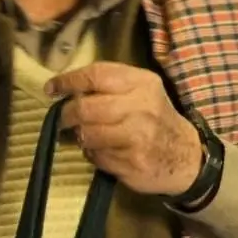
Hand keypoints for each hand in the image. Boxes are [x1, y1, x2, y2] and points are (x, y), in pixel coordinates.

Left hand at [46, 63, 203, 196]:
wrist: (185, 157)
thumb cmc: (156, 119)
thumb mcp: (142, 92)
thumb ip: (111, 86)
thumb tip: (68, 90)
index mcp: (142, 83)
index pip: (97, 75)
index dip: (69, 81)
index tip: (52, 88)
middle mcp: (141, 107)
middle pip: (86, 108)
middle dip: (67, 114)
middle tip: (63, 119)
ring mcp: (138, 137)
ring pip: (87, 134)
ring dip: (80, 136)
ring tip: (86, 136)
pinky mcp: (132, 162)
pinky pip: (96, 157)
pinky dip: (92, 154)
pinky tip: (104, 151)